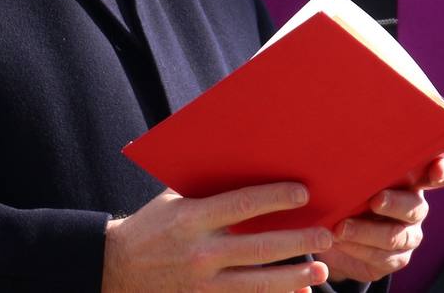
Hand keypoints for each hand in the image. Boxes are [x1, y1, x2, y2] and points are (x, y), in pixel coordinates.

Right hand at [102, 183, 331, 291]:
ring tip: (322, 270)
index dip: (274, 199)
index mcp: (191, 218)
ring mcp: (202, 283)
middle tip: (326, 233)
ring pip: (257, 283)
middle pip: (258, 247)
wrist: (117, 269)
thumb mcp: (174, 199)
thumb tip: (248, 163)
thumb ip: (208, 188)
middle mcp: (199, 253)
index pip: (240, 206)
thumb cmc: (152, 225)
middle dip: (296, 241)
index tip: (303, 194)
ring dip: (293, 277)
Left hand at [319, 157, 443, 282]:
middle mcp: (414, 208)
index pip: (434, 176)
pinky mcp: (396, 259)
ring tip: (341, 228)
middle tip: (374, 200)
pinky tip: (341, 242)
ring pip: (396, 236)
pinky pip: (382, 257)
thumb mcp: (349, 180)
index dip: (441, 172)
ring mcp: (408, 235)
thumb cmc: (344, 196)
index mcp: (409, 182)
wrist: (335, 236)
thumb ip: (356, 170)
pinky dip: (359, 249)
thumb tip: (340, 155)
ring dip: (367, 232)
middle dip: (394, 203)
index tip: (438, 167)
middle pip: (414, 207)